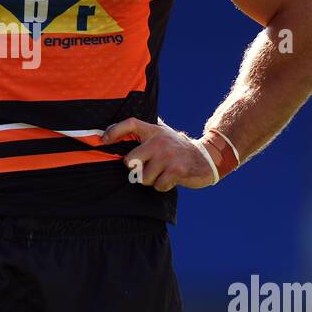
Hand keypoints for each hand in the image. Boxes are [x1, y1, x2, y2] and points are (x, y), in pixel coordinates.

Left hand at [103, 118, 218, 191]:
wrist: (207, 157)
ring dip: (151, 180)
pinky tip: (171, 179)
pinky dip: (163, 186)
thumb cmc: (177, 149)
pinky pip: (158, 185)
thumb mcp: (163, 134)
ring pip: (143, 177)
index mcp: (153, 131)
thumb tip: (114, 131)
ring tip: (162, 173)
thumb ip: (145, 133)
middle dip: (135, 170)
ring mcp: (168, 155)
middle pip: (130, 160)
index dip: (114, 131)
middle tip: (146, 169)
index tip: (104, 140)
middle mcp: (159, 140)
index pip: (130, 124)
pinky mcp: (177, 169)